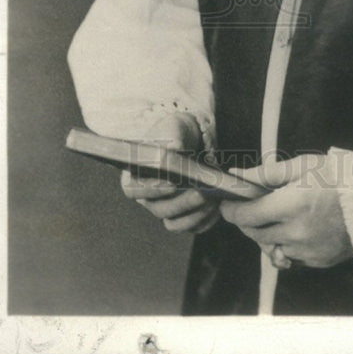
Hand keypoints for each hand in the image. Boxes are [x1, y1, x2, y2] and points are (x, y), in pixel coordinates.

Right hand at [120, 113, 219, 233]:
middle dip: (182, 202)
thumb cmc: (176, 133)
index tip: (172, 183)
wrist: (191, 140)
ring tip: (214, 199)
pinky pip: (193, 226)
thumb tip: (174, 148)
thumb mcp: (173, 127)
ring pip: (175, 223)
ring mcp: (165, 209)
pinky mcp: (184, 217)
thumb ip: (171, 135)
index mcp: (135, 175)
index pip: (133, 190)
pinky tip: (219, 207)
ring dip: (195, 214)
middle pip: (159, 209)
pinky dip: (206, 220)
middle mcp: (148, 197)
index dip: (150, 190)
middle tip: (202, 192)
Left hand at [219, 154, 352, 268]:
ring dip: (267, 235)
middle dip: (248, 221)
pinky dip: (287, 245)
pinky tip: (296, 229)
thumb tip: (237, 174)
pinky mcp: (318, 261)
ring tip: (278, 217)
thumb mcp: (302, 166)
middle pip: (255, 234)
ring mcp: (307, 250)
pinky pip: (291, 257)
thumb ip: (267, 173)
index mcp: (291, 205)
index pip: (246, 216)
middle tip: (253, 207)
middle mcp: (296, 232)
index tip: (227, 204)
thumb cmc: (338, 177)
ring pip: (271, 248)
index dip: (231, 211)